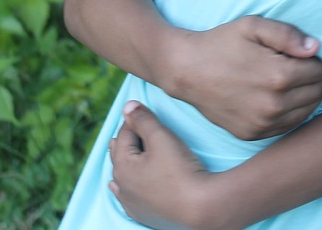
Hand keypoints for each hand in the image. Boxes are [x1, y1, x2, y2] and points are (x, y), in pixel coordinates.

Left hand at [109, 102, 218, 229]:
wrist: (200, 208)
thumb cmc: (180, 170)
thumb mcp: (161, 137)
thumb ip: (143, 119)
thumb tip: (127, 106)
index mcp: (122, 166)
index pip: (125, 134)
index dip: (135, 119)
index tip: (143, 111)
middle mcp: (122, 187)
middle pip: (120, 156)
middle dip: (127, 141)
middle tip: (133, 129)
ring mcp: (132, 204)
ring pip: (122, 179)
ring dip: (126, 164)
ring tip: (126, 155)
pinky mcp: (144, 216)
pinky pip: (130, 197)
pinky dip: (130, 186)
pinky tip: (129, 187)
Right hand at [169, 16, 321, 140]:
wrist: (186, 71)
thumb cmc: (220, 43)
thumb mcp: (252, 26)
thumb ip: (287, 34)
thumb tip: (316, 48)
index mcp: (278, 76)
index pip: (321, 71)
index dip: (318, 60)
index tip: (307, 55)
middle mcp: (274, 105)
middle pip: (317, 92)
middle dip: (316, 78)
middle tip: (302, 66)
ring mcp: (263, 123)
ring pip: (307, 111)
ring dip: (307, 96)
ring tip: (292, 80)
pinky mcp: (254, 134)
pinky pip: (288, 125)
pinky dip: (291, 112)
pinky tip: (281, 97)